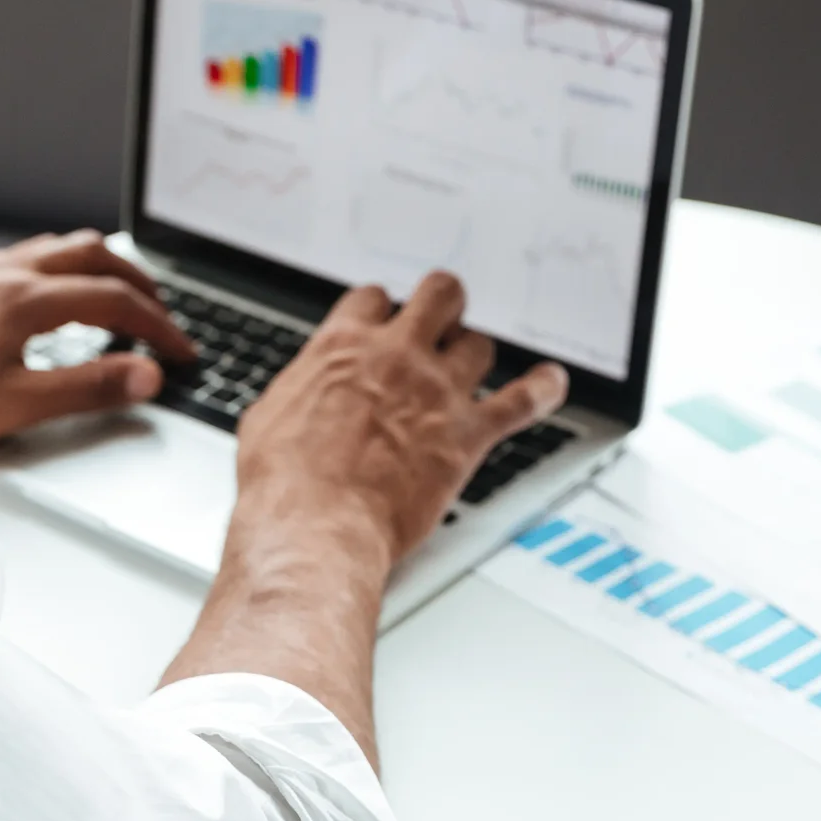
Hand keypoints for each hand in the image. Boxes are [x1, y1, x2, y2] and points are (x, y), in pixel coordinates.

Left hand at [0, 230, 197, 453]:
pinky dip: (59, 269)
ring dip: (99, 266)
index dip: (159, 328)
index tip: (183, 353)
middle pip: (93, 256)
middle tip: (164, 314)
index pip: (115, 302)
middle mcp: (5, 274)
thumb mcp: (17, 405)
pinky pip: (25, 258)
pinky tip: (51, 297)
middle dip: (138, 282)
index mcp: (26, 299)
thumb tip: (146, 376)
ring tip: (119, 295)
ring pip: (57, 248)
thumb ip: (88, 388)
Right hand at [234, 271, 568, 563]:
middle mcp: (397, 356)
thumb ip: (301, 389)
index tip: (383, 322)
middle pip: (439, 296)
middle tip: (442, 319)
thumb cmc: (284, 482)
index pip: (373, 298)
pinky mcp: (467, 433)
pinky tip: (551, 383)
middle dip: (443, 305)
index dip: (381, 310)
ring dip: (475, 353)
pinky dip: (542, 389)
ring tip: (475, 363)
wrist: (316, 523)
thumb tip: (304, 389)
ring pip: (479, 345)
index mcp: (343, 346)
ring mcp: (437, 391)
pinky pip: (522, 401)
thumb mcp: (269, 415)